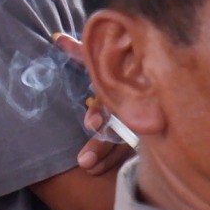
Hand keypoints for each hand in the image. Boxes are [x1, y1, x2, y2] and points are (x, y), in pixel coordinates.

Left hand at [51, 33, 136, 175]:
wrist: (153, 75)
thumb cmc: (120, 68)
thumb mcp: (101, 61)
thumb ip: (80, 53)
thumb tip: (57, 38)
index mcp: (118, 85)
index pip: (110, 98)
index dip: (100, 111)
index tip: (90, 124)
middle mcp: (131, 103)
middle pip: (117, 126)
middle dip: (100, 145)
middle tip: (83, 161)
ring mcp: (140, 119)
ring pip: (123, 142)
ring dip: (104, 157)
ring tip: (86, 168)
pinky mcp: (146, 134)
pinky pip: (129, 152)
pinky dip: (113, 161)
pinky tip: (98, 171)